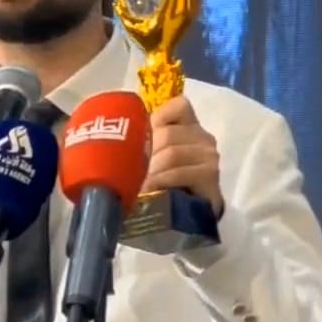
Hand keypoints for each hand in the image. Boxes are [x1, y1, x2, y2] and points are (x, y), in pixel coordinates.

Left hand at [141, 96, 223, 217]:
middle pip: (167, 135)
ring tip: (136, 184)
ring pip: (172, 154)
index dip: (154, 120)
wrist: (191, 215)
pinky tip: (149, 191)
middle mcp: (203, 136)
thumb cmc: (167, 181)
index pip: (178, 106)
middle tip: (129, 171)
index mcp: (189, 125)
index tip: (138, 141)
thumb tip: (111, 136)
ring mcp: (209, 156)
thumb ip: (144, 141)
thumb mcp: (154, 157)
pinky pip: (180, 173)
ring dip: (150, 171)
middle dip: (144, 154)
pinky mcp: (211, 176)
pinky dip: (161, 182)